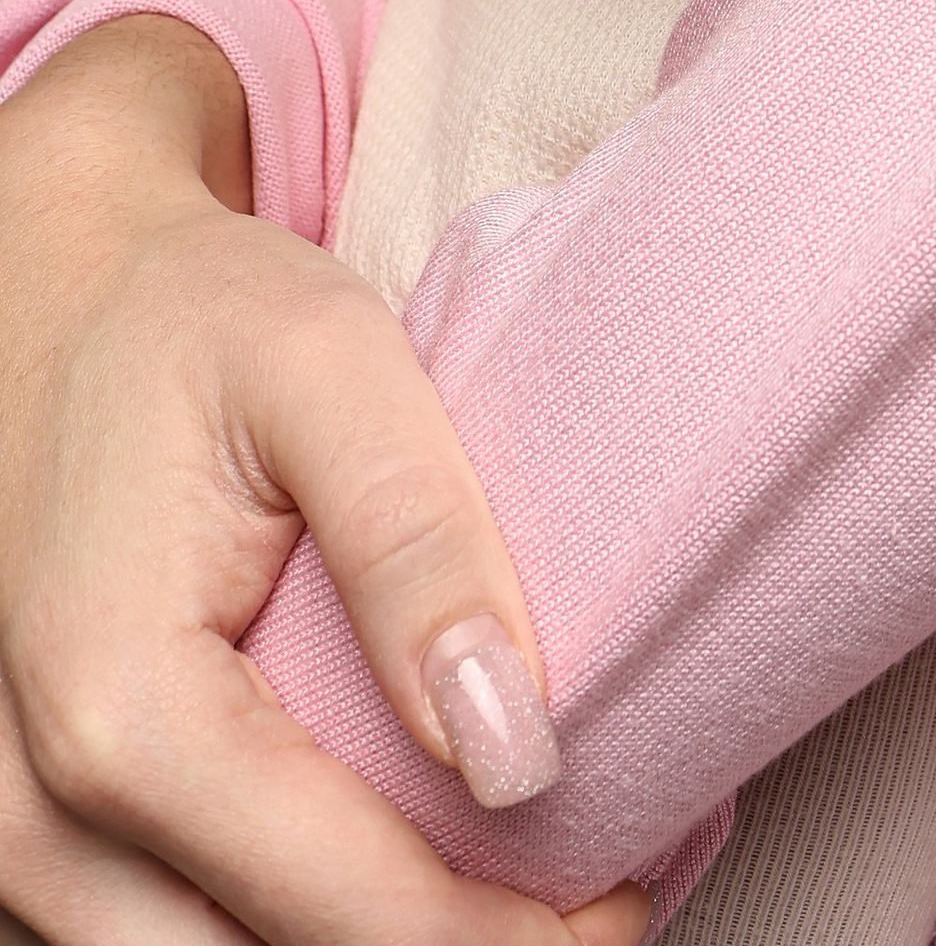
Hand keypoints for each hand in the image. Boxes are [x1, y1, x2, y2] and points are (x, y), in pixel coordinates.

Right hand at [0, 21, 645, 945]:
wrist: (46, 291)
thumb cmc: (186, 314)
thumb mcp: (325, 363)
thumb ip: (418, 546)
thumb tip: (516, 756)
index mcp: (115, 711)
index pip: (343, 910)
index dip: (509, 930)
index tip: (637, 883)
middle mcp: (34, 818)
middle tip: (603, 880)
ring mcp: (16, 846)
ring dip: (375, 935)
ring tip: (525, 868)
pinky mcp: (34, 840)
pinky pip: (172, 936)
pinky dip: (295, 915)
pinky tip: (411, 844)